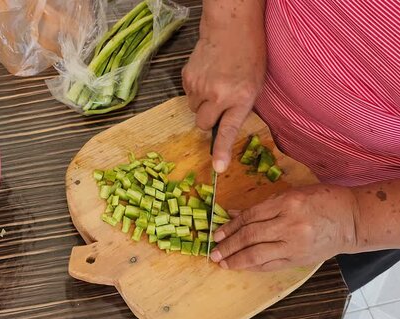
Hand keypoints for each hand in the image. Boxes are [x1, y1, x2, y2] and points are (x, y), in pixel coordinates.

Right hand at [182, 16, 265, 172]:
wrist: (231, 27)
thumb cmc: (249, 55)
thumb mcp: (253, 85)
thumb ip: (239, 107)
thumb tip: (222, 127)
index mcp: (240, 98)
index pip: (228, 130)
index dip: (222, 151)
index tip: (218, 168)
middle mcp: (218, 95)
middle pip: (202, 124)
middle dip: (207, 119)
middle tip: (217, 105)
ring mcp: (200, 86)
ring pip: (193, 109)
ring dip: (201, 103)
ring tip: (213, 84)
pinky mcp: (187, 77)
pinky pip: (187, 95)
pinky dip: (195, 90)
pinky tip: (206, 75)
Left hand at [210, 185, 359, 270]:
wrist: (353, 220)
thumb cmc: (322, 201)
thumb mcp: (292, 194)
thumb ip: (263, 206)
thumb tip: (233, 214)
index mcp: (287, 203)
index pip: (250, 217)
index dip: (230, 226)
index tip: (217, 233)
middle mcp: (290, 225)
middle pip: (250, 236)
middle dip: (229, 245)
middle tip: (213, 251)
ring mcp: (295, 244)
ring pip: (258, 254)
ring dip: (236, 260)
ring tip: (222, 262)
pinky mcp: (300, 259)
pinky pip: (271, 265)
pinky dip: (254, 266)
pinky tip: (242, 266)